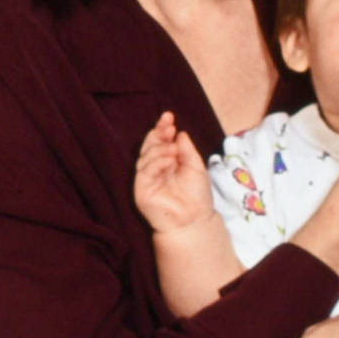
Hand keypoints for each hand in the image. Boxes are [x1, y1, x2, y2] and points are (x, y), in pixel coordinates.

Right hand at [132, 112, 212, 234]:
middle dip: (157, 134)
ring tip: (173, 148)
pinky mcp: (141, 191)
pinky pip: (145, 172)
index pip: (160, 142)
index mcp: (166, 163)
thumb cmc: (196, 196)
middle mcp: (154, 170)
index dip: (162, 129)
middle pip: (149, 146)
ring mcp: (146, 180)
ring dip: (159, 148)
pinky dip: (156, 163)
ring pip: (145, 157)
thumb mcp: (196, 167)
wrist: (195, 221)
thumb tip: (179, 132)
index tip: (169, 116)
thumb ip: (186, 150)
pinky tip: (169, 160)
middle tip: (168, 125)